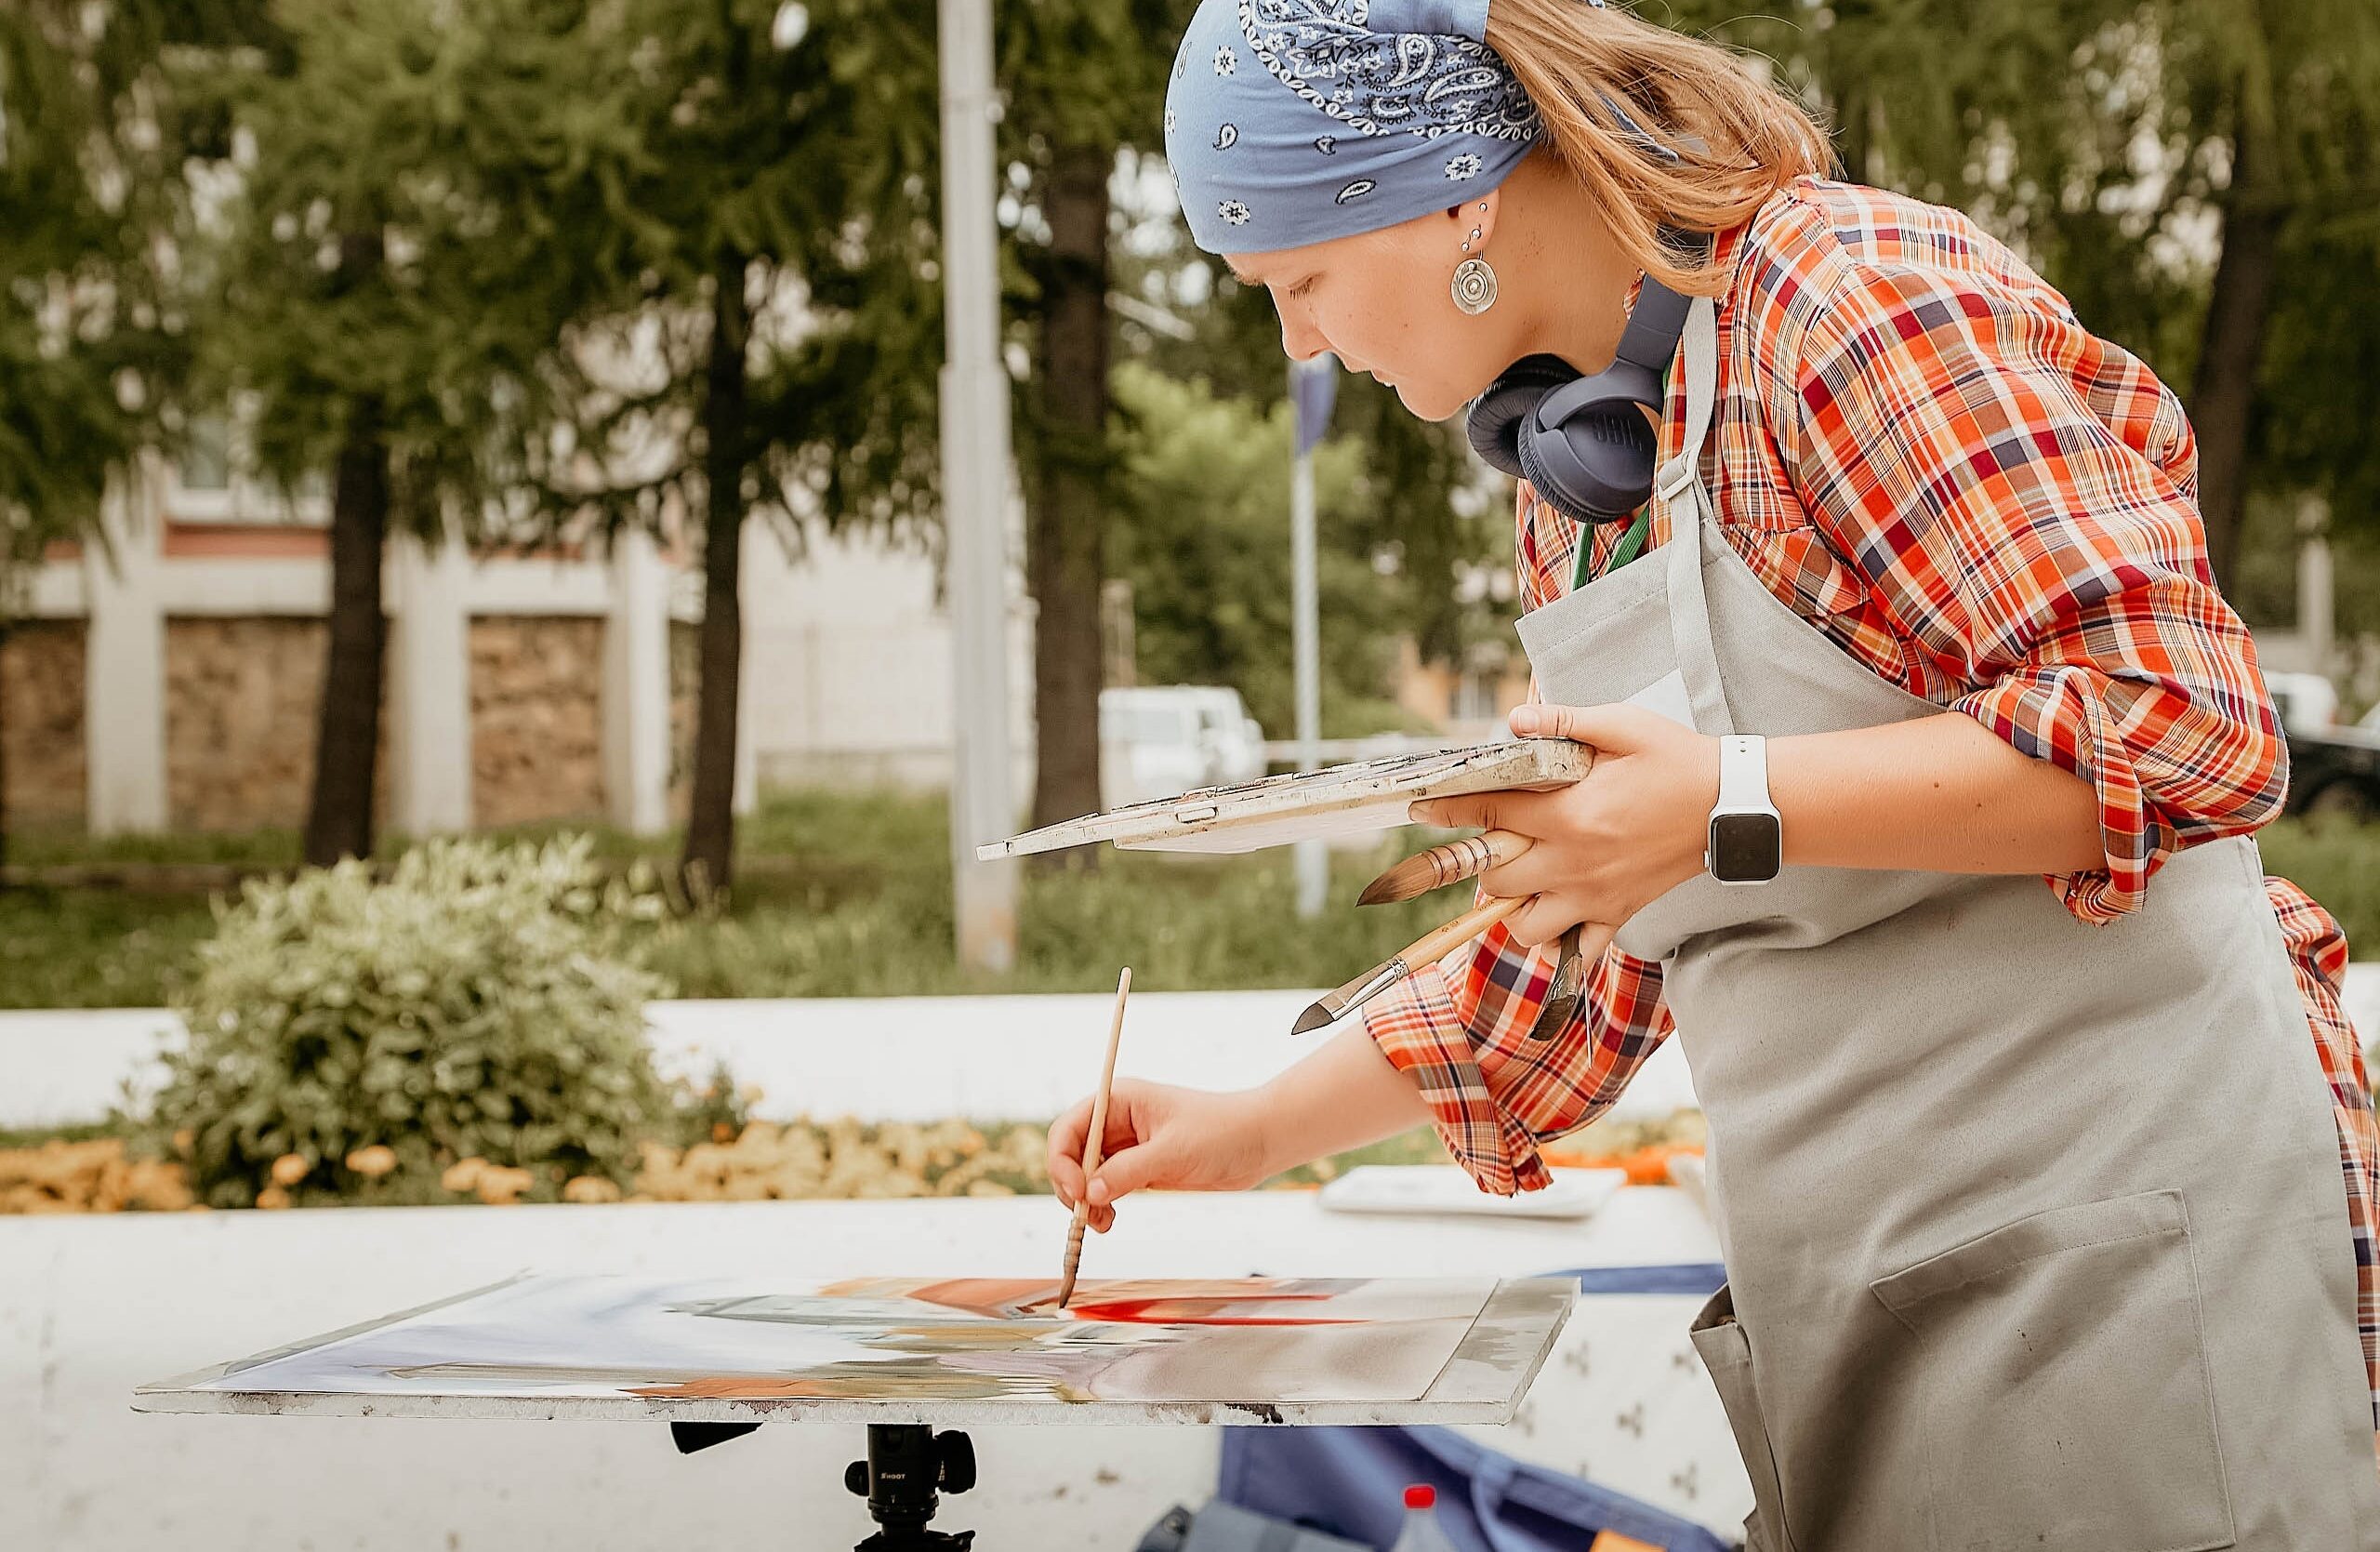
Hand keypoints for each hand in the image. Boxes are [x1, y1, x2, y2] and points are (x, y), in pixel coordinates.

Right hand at [1046, 1080, 1276, 1232]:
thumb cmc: (1221, 1131)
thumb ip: (1128, 1171)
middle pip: (1071, 1154)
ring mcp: (1126, 1146)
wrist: (1258, 1141)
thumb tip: (1090, 1193)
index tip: (1078, 1191)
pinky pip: (1105, 1187)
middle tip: (1086, 1215)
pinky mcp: (1139, 1168)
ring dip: (1085, 1201)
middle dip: (1072, 1185)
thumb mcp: (1173, 1152)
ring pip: (1085, 1175)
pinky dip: (1101, 1205)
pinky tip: (1109, 1220)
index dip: (1064, 1160)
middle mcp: (1117, 1121)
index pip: (1070, 1128)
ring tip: (1101, 1223)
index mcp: (1119, 1100)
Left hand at [1411, 702, 1718, 946]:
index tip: (1422, 809)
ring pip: (1526, 926)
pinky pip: (1574, 950)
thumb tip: (1513, 721)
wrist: (1732, 804)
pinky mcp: (1618, 914)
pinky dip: (1557, 942)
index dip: (1449, 811)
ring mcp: (1595, 896)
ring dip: (1513, 907)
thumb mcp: (1622, 725)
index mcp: (1569, 815)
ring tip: (1524, 881)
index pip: (1490, 816)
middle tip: (1496, 841)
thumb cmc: (1677, 759)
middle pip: (1496, 878)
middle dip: (1485, 860)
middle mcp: (1574, 863)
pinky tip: (1556, 914)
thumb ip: (1563, 722)